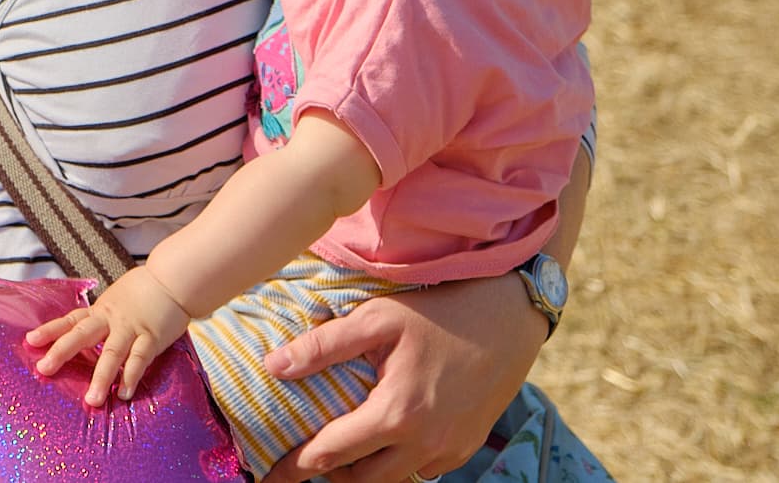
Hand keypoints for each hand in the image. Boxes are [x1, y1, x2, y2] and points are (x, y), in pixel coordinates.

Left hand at [26, 267, 190, 406]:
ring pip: (112, 352)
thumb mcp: (115, 300)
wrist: (172, 279)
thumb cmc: (143, 291)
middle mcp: (111, 319)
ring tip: (91, 399)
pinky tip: (123, 393)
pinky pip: (140, 358)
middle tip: (44, 369)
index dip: (50, 330)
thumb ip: (101, 318)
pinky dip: (131, 376)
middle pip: (82, 334)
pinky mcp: (152, 337)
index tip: (30, 341)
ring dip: (101, 376)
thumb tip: (82, 336)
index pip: (70, 320)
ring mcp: (131, 328)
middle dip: (62, 352)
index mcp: (100, 310)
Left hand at [260, 272, 541, 482]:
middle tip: (302, 461)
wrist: (508, 318)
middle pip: (362, 480)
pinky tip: (382, 443)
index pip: (332, 453)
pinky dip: (396, 465)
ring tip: (339, 453)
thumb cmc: (438, 312)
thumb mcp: (377, 318)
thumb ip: (324, 345)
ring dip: (363, 473)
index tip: (269, 476)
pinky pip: (423, 471)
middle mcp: (425, 442)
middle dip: (329, 473)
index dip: (296, 467)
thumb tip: (274, 366)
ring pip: (393, 480)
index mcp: (397, 413)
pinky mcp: (466, 447)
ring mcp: (449, 449)